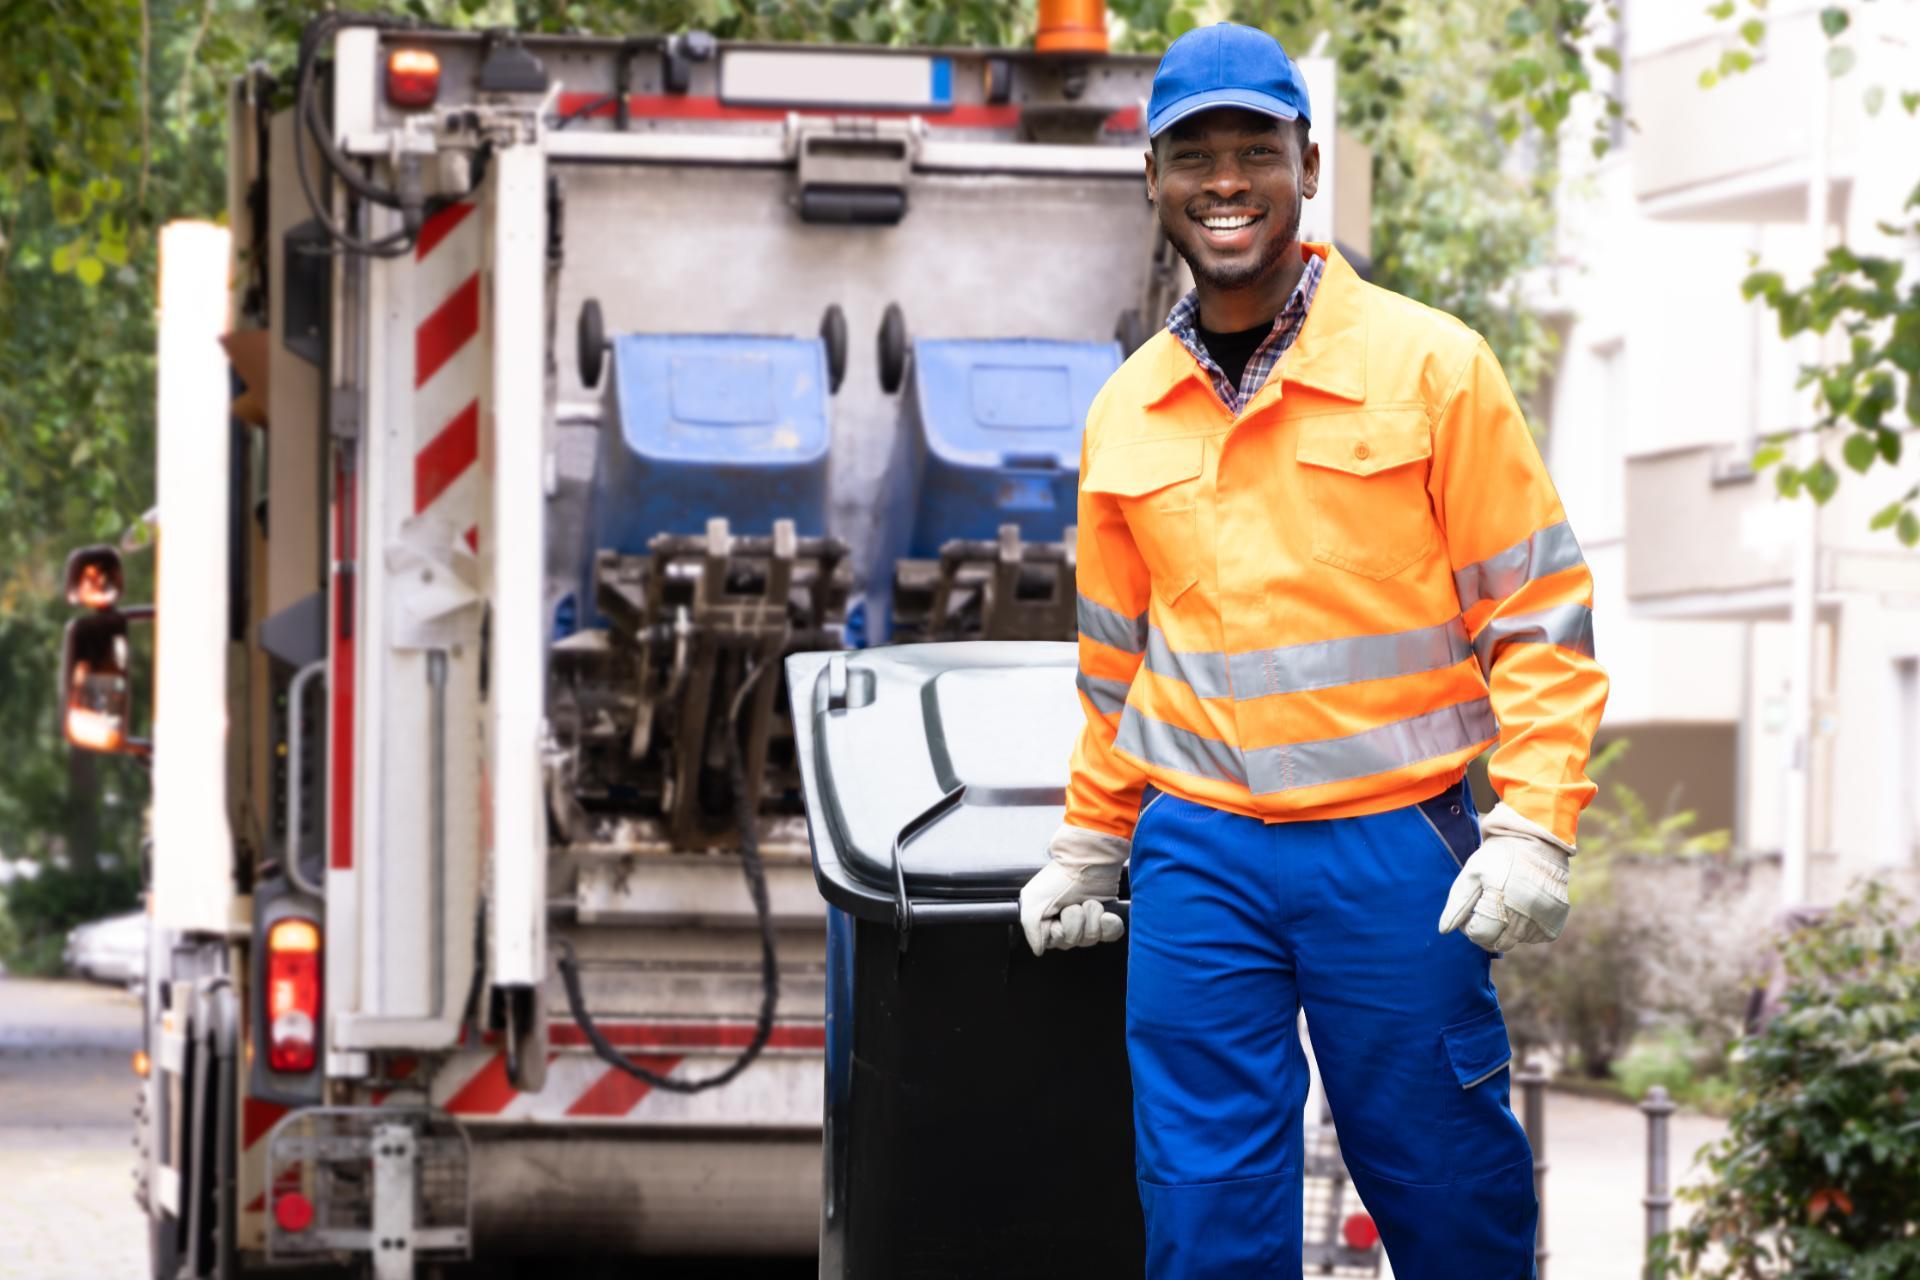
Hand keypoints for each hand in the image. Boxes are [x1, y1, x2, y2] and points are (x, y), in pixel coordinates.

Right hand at [1019, 824, 1128, 956]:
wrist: (1088, 862)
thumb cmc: (1058, 878)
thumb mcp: (1032, 901)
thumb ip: (1030, 929)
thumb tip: (1038, 950)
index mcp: (1048, 920)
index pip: (1054, 943)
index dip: (1057, 933)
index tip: (1056, 919)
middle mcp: (1068, 923)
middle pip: (1072, 941)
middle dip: (1074, 923)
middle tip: (1072, 905)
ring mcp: (1088, 921)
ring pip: (1091, 939)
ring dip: (1089, 918)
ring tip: (1087, 901)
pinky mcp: (1106, 918)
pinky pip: (1110, 935)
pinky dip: (1109, 924)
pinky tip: (1105, 914)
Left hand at [1438, 802, 1572, 951]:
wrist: (1539, 840)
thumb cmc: (1500, 855)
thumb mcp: (1472, 873)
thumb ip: (1458, 904)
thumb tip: (1445, 930)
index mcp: (1501, 903)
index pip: (1478, 935)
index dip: (1468, 925)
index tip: (1470, 910)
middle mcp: (1525, 916)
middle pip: (1497, 943)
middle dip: (1485, 930)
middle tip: (1486, 906)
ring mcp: (1543, 920)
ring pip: (1515, 941)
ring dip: (1506, 929)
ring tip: (1506, 900)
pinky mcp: (1555, 921)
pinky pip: (1534, 937)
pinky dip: (1525, 928)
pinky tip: (1522, 906)